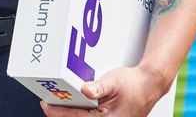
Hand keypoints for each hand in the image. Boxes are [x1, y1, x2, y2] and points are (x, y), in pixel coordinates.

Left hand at [40, 65, 167, 116]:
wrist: (149, 86)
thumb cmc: (135, 85)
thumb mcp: (114, 82)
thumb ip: (99, 87)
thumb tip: (85, 89)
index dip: (58, 112)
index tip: (46, 105)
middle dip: (61, 113)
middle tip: (47, 104)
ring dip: (70, 113)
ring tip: (55, 103)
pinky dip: (79, 112)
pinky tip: (71, 104)